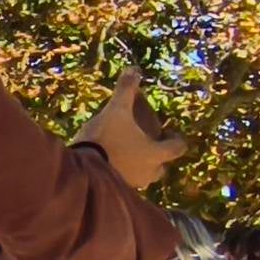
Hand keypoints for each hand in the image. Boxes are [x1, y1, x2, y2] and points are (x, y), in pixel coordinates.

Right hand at [76, 71, 182, 190]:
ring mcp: (133, 183)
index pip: (177, 148)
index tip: (170, 132)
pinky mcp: (117, 189)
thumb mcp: (116, 110)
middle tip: (149, 143)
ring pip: (144, 174)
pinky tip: (113, 162)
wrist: (81, 169)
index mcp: (156, 153)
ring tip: (129, 152)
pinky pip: (127, 181)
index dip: (176, 139)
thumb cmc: (106, 138)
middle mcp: (149, 172)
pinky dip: (125, 172)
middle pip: (162, 166)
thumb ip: (126, 90)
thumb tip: (134, 69)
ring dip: (141, 165)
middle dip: (157, 155)